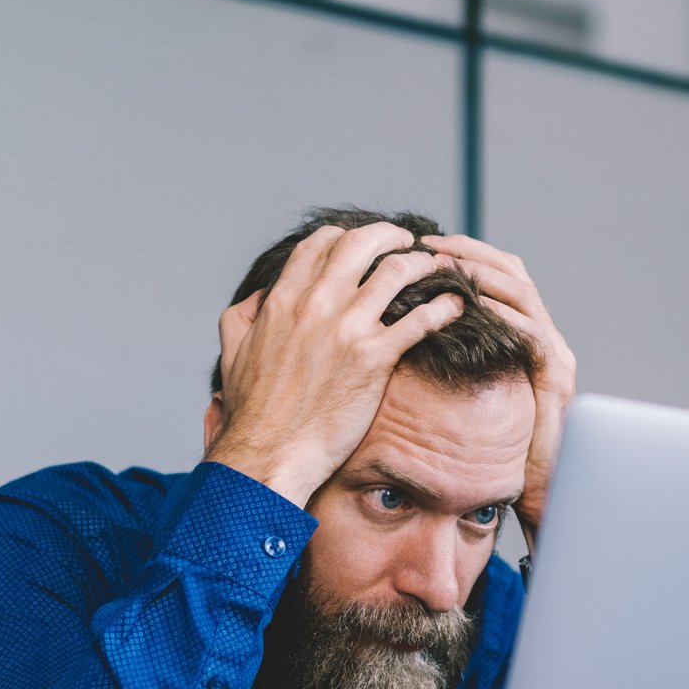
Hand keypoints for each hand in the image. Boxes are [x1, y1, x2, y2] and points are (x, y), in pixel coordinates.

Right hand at [209, 222, 463, 506]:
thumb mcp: (233, 351)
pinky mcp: (374, 359)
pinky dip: (443, 307)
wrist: (271, 452)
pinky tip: (455, 305)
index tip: (365, 244)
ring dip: (423, 264)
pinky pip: (420, 319)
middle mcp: (316, 304)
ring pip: (397, 271)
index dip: (348, 235)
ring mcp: (348, 329)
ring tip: (437, 268)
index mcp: (284, 299)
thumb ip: (243, 316)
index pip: (322, 242)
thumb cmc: (253, 410)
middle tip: (408, 243)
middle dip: (391, 236)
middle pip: (363, 243)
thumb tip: (260, 298)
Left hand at [420, 234, 574, 548]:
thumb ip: (450, 364)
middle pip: (511, 273)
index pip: (496, 277)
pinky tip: (472, 305)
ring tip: (446, 265)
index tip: (422, 246)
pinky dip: (502, 314)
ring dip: (483, 274)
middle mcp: (542, 337)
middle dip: (471, 252)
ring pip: (522, 293)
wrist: (536, 491)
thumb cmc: (495, 452)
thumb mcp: (465, 395)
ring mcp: (554, 354)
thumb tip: (399, 339)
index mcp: (521, 335)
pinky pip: (530, 333)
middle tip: (430, 244)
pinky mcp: (556, 377)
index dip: (463, 255)